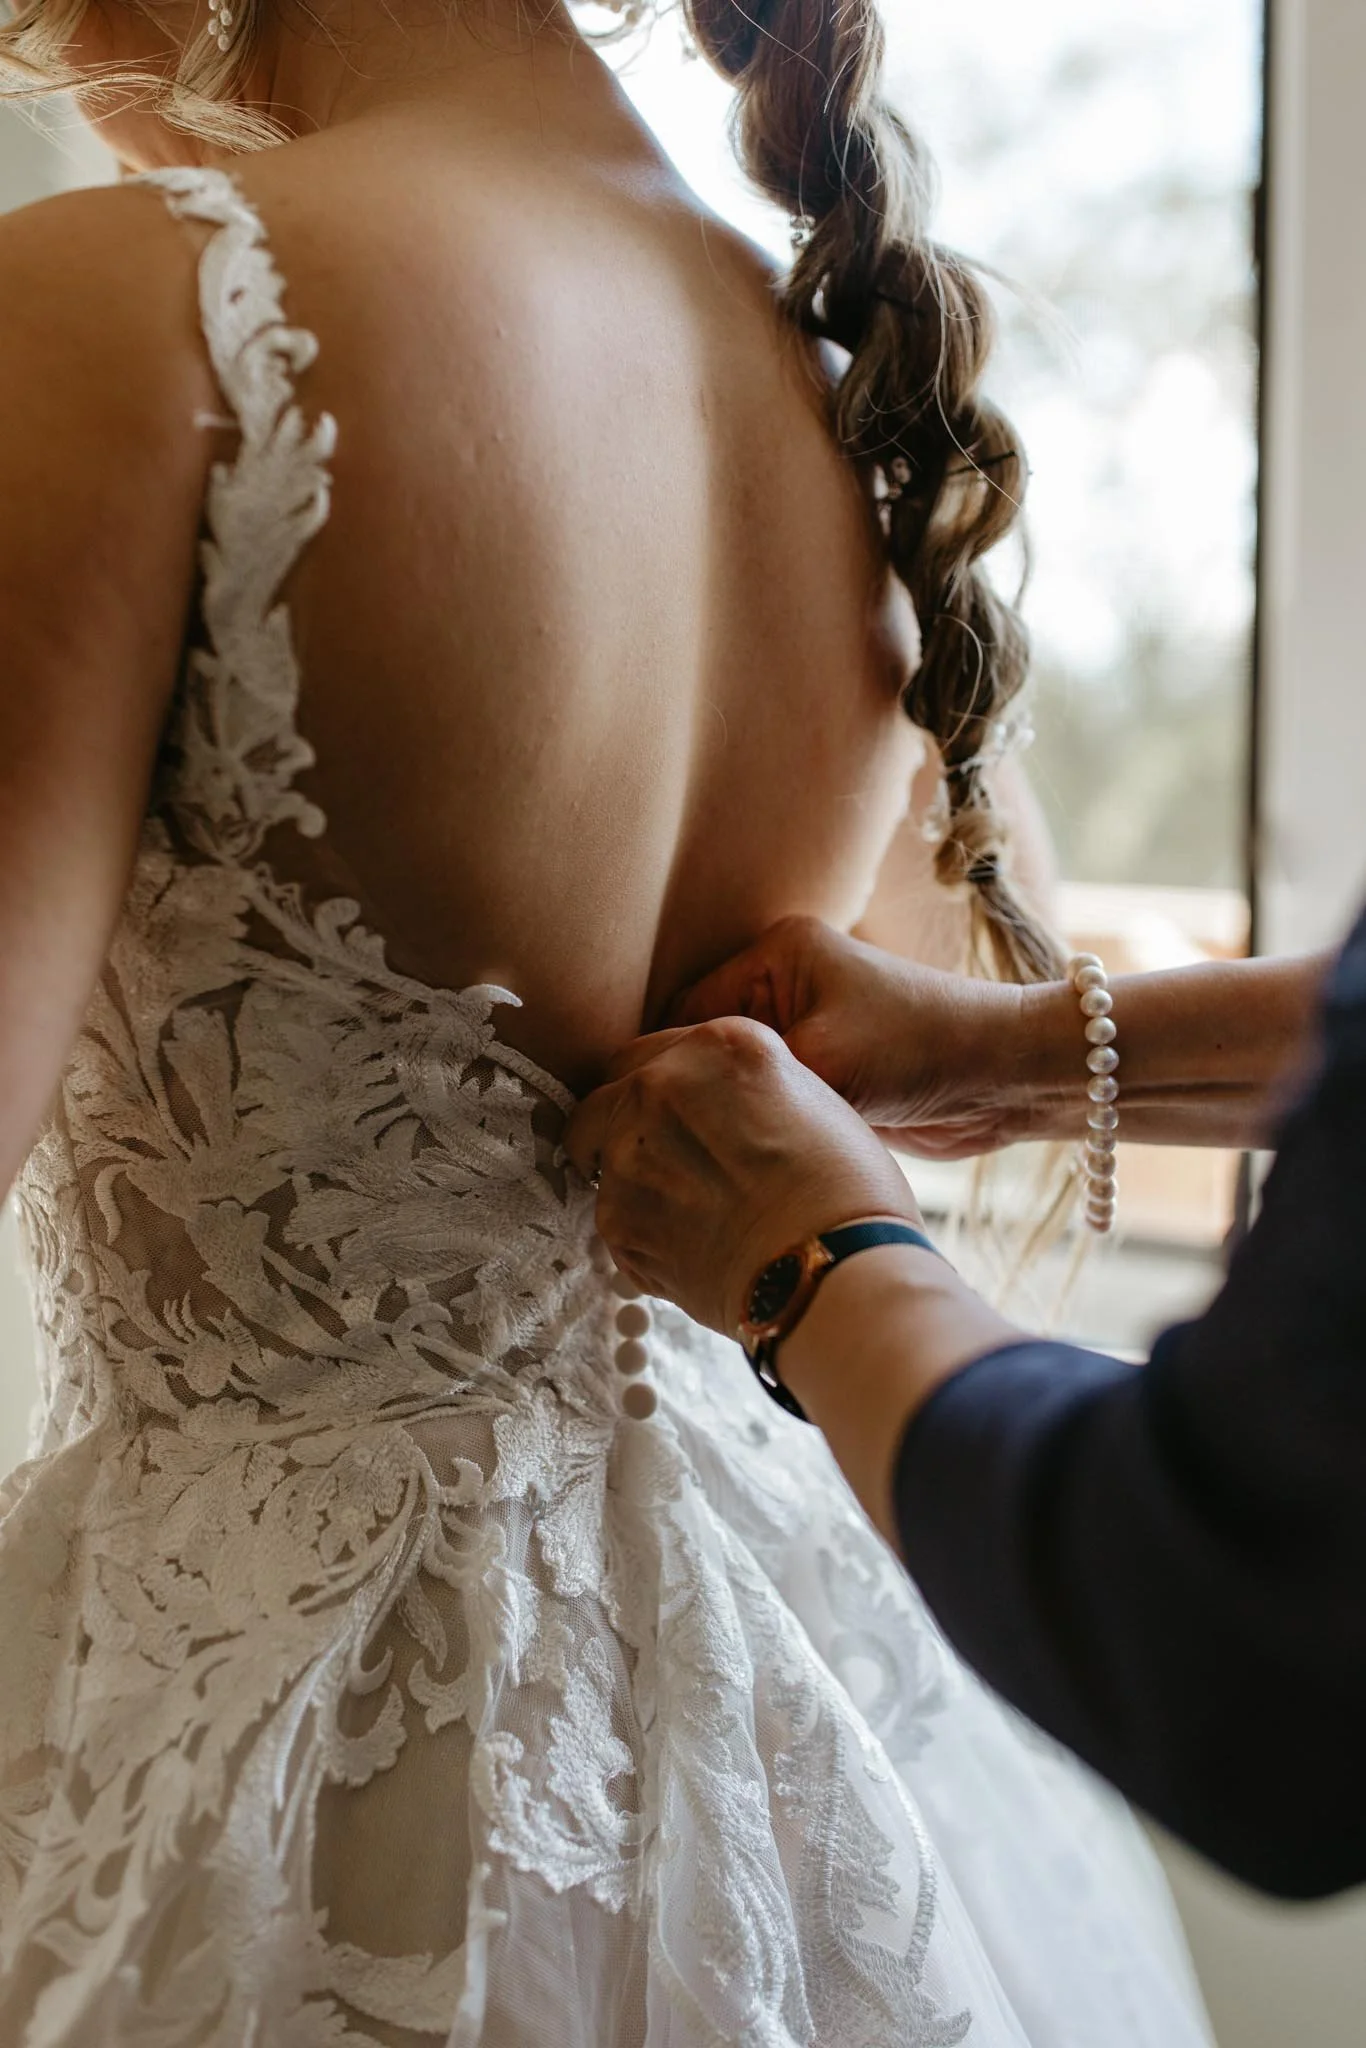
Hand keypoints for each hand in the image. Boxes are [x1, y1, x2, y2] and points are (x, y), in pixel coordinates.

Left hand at [563, 1017, 919, 1333]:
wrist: (835, 1272)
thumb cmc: (849, 1193)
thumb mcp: (812, 1101)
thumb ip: (745, 1088)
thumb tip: (713, 1109)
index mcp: (718, 1045)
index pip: (655, 1051)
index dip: (669, 1091)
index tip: (682, 1120)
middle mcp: (660, 1083)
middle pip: (610, 1094)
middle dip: (629, 1125)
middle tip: (672, 1165)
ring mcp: (628, 1148)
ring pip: (599, 1155)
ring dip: (632, 1179)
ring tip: (690, 1215)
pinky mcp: (616, 1215)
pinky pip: (613, 1219)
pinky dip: (642, 1235)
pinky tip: (693, 1250)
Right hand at [670, 916, 1029, 1157]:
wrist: (1005, 1078)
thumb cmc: (920, 1048)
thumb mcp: (820, 1059)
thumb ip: (740, 1080)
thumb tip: (668, 1105)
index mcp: (774, 955)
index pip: (684, 1011)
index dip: (662, 1065)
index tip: (637, 1118)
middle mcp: (782, 986)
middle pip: (704, 1046)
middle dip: (689, 1091)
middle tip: (659, 1145)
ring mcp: (805, 1032)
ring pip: (734, 1080)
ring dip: (724, 1114)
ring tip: (693, 1156)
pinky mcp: (825, 1075)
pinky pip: (767, 1102)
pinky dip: (753, 1127)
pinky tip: (731, 1160)